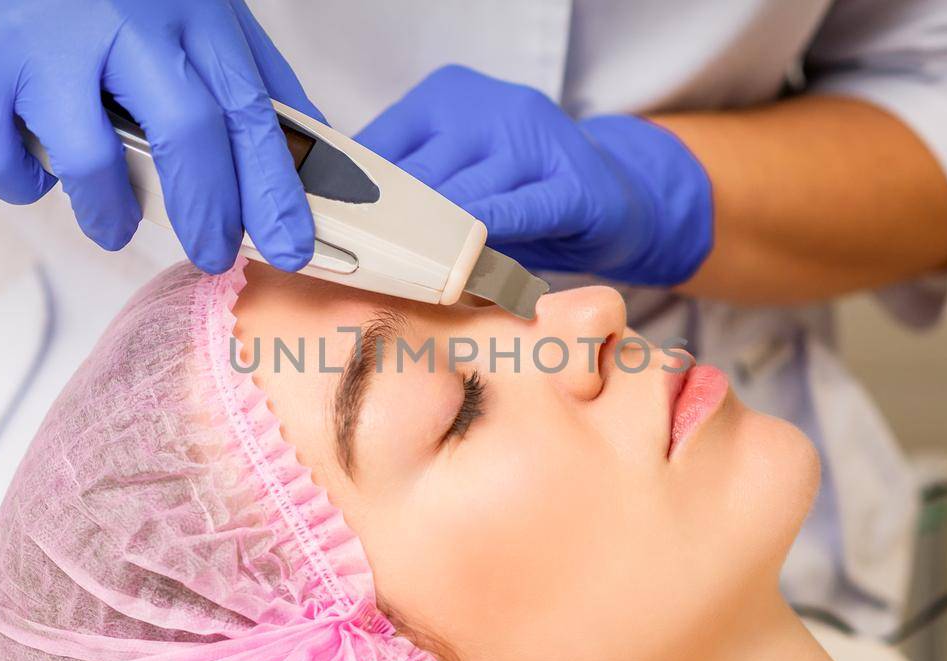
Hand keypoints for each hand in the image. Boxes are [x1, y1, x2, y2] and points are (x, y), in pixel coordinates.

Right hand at [0, 0, 320, 271]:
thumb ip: (240, 62)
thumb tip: (306, 138)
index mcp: (186, 3)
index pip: (250, 109)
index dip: (274, 188)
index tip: (290, 244)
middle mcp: (121, 18)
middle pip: (188, 137)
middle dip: (209, 214)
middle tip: (213, 251)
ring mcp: (43, 43)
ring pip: (94, 163)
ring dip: (111, 214)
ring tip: (114, 224)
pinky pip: (7, 164)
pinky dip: (25, 185)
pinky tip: (38, 173)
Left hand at [355, 65, 712, 285]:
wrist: (618, 196)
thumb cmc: (522, 192)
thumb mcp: (458, 174)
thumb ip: (407, 186)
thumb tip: (335, 220)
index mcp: (449, 96)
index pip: (384, 142)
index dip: (355, 193)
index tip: (328, 230)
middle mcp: (491, 107)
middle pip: (419, 173)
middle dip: (389, 225)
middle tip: (357, 266)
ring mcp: (537, 139)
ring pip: (464, 196)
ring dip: (432, 244)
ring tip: (401, 277)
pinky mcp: (575, 183)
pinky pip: (519, 212)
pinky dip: (488, 241)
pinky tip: (466, 265)